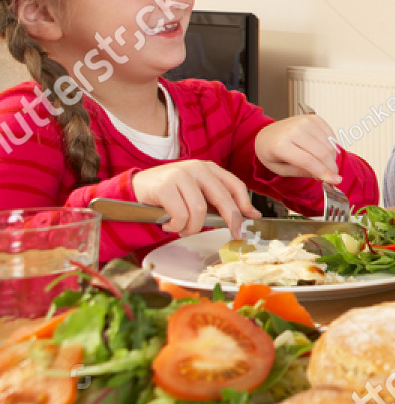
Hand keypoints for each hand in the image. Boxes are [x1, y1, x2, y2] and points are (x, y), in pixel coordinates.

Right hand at [131, 160, 259, 237]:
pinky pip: (180, 215)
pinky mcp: (164, 186)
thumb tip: (248, 215)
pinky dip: (177, 226)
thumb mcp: (196, 193)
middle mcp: (196, 168)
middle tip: (235, 234)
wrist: (134, 190)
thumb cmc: (169, 194)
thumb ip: (218, 201)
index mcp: (207, 168)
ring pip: (199, 211)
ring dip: (192, 227)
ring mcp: (179, 175)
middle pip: (222, 198)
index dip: (244, 204)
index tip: (251, 218)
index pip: (234, 185)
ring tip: (183, 229)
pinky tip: (168, 225)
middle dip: (231, 220)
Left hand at [255, 114, 340, 182]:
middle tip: (334, 175)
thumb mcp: (280, 169)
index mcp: (280, 145)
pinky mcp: (314, 118)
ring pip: (329, 144)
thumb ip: (301, 172)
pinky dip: (332, 146)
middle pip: (321, 153)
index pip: (308, 161)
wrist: (267, 134)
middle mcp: (294, 130)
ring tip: (327, 165)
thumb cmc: (271, 152)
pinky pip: (331, 135)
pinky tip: (325, 152)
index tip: (335, 181)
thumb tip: (324, 175)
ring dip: (332, 158)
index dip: (324, 172)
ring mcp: (305, 122)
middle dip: (331, 167)